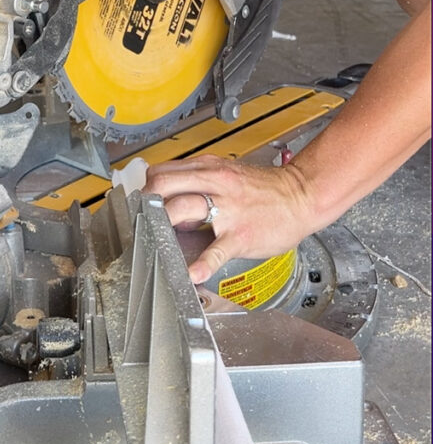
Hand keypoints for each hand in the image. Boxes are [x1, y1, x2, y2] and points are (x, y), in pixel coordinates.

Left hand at [142, 154, 313, 283]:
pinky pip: (217, 249)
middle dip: (147, 201)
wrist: (302, 195)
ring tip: (154, 240)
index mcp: (210, 169)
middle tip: (141, 218)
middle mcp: (215, 183)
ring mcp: (228, 209)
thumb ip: (201, 181)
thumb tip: (173, 196)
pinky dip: (201, 264)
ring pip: (184, 207)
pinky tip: (191, 275)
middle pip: (165, 183)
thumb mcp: (229, 173)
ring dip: (163, 224)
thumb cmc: (266, 188)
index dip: (147, 187)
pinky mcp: (240, 233)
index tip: (141, 201)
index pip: (164, 171)